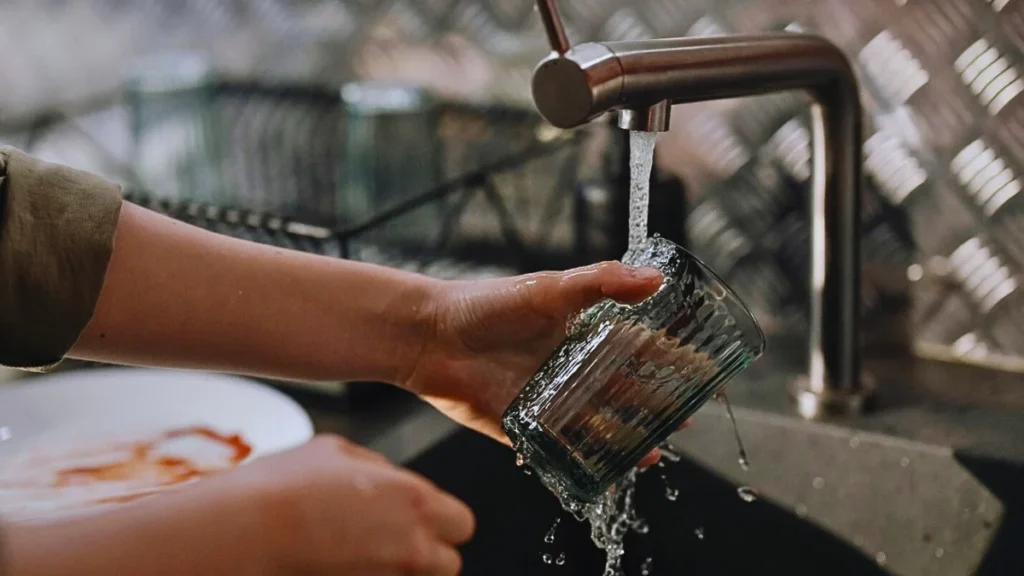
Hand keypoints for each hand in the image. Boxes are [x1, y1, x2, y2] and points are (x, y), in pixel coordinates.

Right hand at [5, 435, 473, 575]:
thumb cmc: (282, 487)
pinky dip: (370, 575)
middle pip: (449, 563)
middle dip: (428, 552)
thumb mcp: (335, 450)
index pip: (463, 522)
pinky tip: (341, 563)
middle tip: (395, 540)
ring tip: (362, 552)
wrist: (241, 533)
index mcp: (414, 501)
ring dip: (399, 567)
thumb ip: (378, 465)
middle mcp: (411, 548)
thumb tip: (390, 476)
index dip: (442, 519)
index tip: (423, 516)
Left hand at [404, 262, 673, 467]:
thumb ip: (602, 282)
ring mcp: (550, 399)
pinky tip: (609, 470)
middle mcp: (569, 367)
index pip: (637, 346)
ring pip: (599, 423)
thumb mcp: (549, 288)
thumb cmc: (486, 304)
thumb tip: (656, 278)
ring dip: (628, 437)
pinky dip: (586, 460)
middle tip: (689, 418)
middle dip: (658, 405)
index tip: (703, 368)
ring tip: (656, 451)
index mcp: (580, 332)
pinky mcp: (525, 427)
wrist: (430, 336)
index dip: (670, 358)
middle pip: (625, 390)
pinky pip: (562, 449)